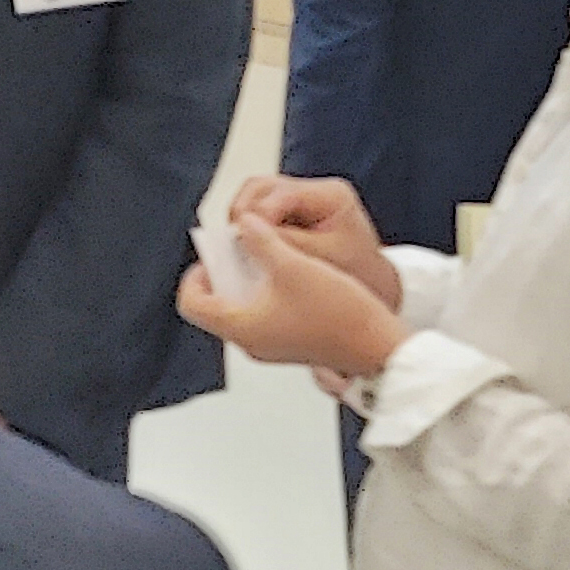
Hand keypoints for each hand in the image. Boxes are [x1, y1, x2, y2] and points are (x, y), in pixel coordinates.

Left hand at [179, 210, 410, 380]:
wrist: (379, 345)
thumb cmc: (338, 312)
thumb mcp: (293, 264)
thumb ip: (260, 240)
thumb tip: (243, 222)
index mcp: (241, 326)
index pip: (191, 303)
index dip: (195, 275)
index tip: (213, 255)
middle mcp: (249, 342)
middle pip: (214, 306)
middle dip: (222, 275)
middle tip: (237, 250)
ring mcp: (270, 347)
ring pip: (239, 310)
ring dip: (244, 283)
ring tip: (262, 256)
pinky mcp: (289, 345)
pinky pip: (262, 317)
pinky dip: (263, 295)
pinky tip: (284, 273)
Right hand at [227, 172, 397, 308]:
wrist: (374, 283)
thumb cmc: (357, 273)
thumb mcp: (322, 260)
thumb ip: (284, 243)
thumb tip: (244, 234)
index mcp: (331, 196)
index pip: (279, 195)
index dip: (256, 217)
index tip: (243, 242)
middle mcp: (316, 189)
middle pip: (261, 186)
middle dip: (243, 213)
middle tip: (236, 241)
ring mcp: (303, 195)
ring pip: (254, 192)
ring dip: (243, 216)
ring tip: (240, 243)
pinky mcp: (293, 207)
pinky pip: (259, 205)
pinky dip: (250, 222)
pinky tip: (249, 243)